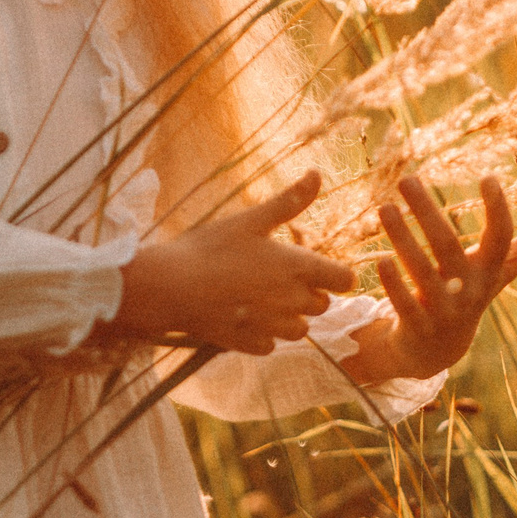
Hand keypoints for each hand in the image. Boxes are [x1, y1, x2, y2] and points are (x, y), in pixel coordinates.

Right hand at [99, 170, 356, 356]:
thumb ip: (289, 201)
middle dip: (307, 294)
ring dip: (287, 317)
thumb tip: (317, 172)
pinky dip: (261, 334)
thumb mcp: (250, 220)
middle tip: (275, 277)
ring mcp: (273, 326)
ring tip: (258, 298)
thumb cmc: (210, 248)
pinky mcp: (251, 344)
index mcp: (298, 267)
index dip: (333, 273)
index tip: (310, 266)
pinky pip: (271, 344)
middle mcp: (293, 301)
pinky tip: (240, 315)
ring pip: (299, 330)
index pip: (346, 280)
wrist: (170, 286)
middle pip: (323, 305)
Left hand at [344, 175, 516, 384]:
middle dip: (427, 211)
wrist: (436, 351)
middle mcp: (468, 290)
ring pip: (423, 272)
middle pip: (449, 247)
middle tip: (405, 178)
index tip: (487, 177)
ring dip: (403, 239)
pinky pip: (405, 304)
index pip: (500, 239)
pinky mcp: (417, 328)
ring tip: (385, 208)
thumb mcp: (498, 272)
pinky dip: (394, 284)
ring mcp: (443, 311)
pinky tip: (379, 260)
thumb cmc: (466, 295)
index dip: (497, 210)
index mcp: (487, 271)